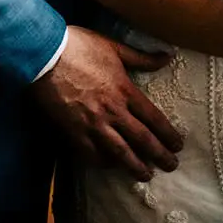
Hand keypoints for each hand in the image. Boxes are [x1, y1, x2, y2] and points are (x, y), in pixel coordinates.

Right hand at [28, 26, 183, 179]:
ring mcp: (93, 124)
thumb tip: (167, 57)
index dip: (168, 134)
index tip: (177, 145)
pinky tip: (110, 166)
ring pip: (120, 153)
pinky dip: (103, 163)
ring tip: (145, 176)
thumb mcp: (113, 46)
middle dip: (159, 155)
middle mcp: (113, 111)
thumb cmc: (79, 46)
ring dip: (135, 167)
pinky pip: (92, 155)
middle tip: (171, 166)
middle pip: (141, 139)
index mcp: (125, 90)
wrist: (45, 53)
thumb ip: (141, 57)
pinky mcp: (74, 131)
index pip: (153, 118)